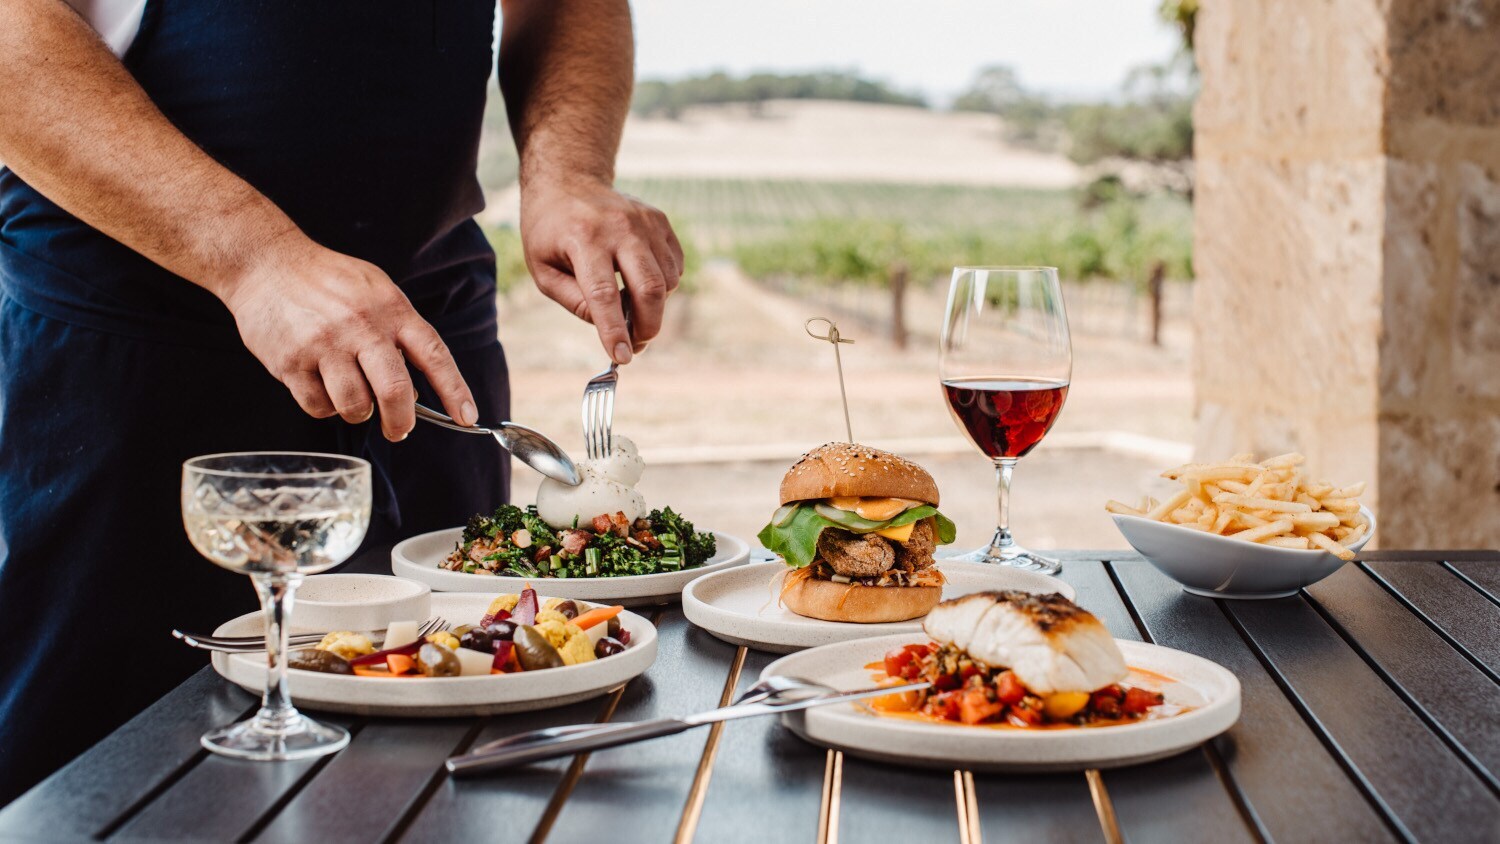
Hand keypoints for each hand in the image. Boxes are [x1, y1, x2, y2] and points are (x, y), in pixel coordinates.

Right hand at [221, 235, 477, 440]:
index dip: (455, 391)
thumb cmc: (328, 281)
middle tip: (400, 430)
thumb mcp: (376, 290)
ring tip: (351, 395)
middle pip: (394, 391)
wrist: (266, 262)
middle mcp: (361, 327)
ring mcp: (324, 345)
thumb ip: (399, 332)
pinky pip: (318, 406)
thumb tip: (416, 389)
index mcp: (391, 309)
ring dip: (358, 412)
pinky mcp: (290, 362)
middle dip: (401, 422)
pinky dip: (324, 406)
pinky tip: (321, 385)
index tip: (468, 419)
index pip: (434, 355)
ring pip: (355, 406)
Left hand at [520, 177, 683, 362]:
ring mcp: (644, 221)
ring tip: (630, 308)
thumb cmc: (550, 231)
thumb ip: (573, 301)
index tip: (621, 357)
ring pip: (667, 281)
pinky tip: (639, 282)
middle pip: (649, 288)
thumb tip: (607, 326)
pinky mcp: (659, 220)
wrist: (568, 181)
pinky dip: (663, 286)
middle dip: (648, 326)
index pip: (604, 294)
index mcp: (584, 239)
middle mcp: (619, 227)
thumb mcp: (542, 269)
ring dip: (654, 307)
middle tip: (636, 345)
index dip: (614, 330)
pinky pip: (674, 266)